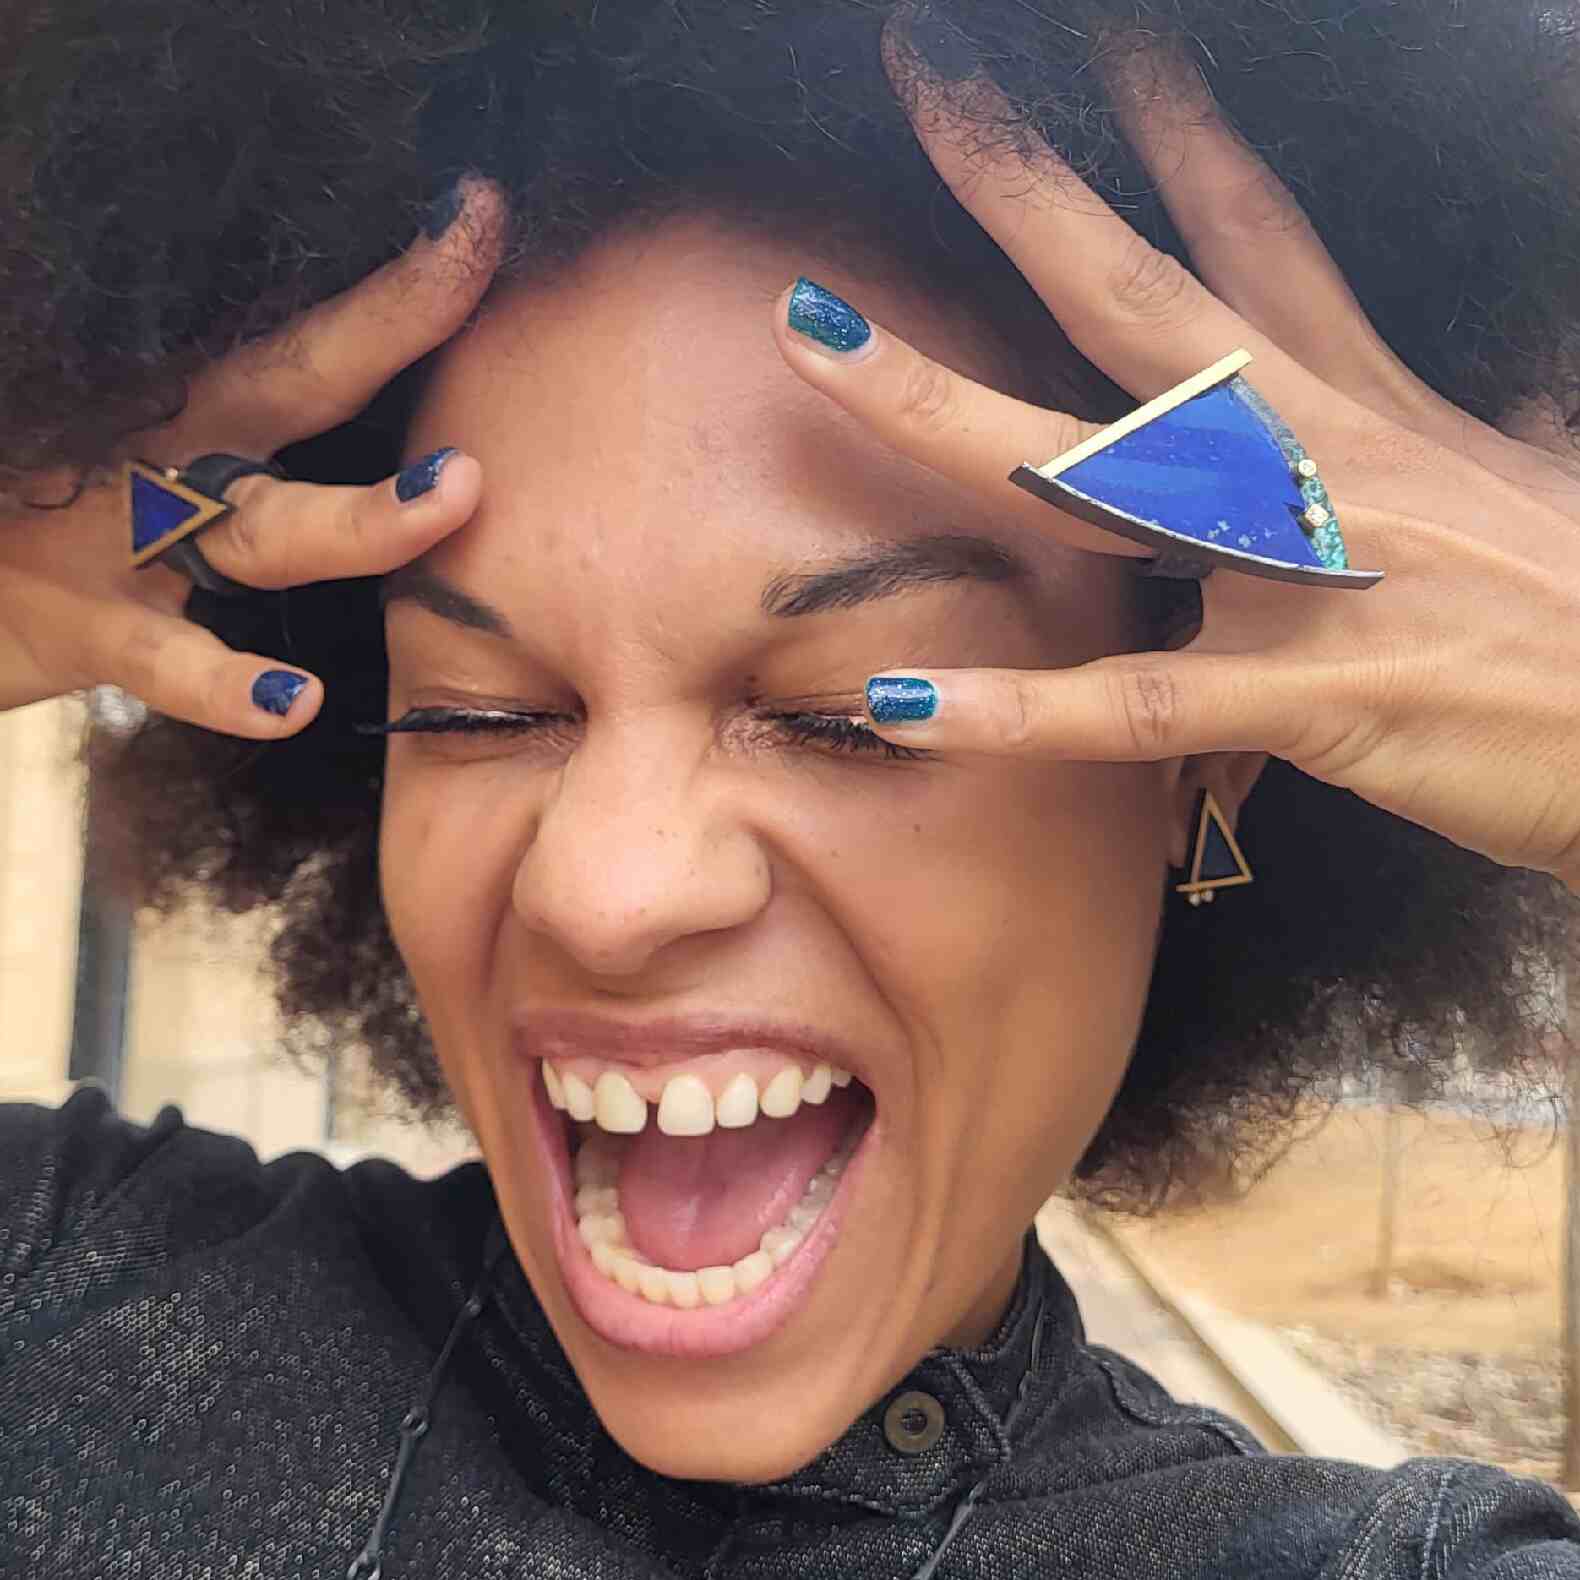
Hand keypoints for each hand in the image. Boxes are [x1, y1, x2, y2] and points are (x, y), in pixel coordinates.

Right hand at [0, 179, 503, 736]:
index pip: (317, 335)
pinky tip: (294, 705)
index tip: (483, 209)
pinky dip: (225, 686)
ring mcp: (130, 537)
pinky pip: (168, 664)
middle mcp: (173, 453)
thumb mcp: (144, 447)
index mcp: (197, 407)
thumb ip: (242, 417)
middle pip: (298, 375)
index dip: (404, 282)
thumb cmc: (54, 513)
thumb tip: (364, 369)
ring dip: (364, 518)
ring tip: (450, 493)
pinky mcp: (84, 627)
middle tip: (473, 249)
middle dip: (389, 317)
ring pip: (267, 528)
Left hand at [773, 35, 1579, 891]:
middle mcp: (1318, 458)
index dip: (1173, 124)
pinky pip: (1135, 705)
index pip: (1250, 231)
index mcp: (1358, 408)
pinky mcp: (1317, 697)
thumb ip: (1452, 428)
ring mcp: (1312, 572)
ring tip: (813, 341)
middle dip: (1026, 182)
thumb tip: (1456, 386)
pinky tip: (897, 702)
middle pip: (1143, 292)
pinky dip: (1013, 711)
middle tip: (921, 70)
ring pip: (1098, 473)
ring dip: (945, 405)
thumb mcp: (1515, 484)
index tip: (1092, 41)